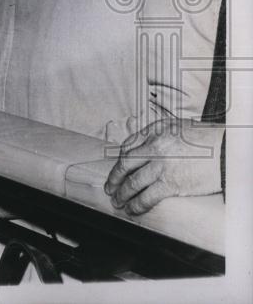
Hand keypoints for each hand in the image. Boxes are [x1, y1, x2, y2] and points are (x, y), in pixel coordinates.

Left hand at [104, 118, 223, 214]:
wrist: (226, 150)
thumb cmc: (206, 138)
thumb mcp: (176, 127)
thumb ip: (157, 135)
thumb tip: (143, 146)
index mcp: (153, 132)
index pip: (128, 147)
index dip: (119, 161)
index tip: (117, 170)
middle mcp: (153, 147)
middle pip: (124, 165)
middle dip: (114, 179)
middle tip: (109, 188)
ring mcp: (160, 166)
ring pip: (132, 183)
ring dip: (122, 195)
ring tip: (118, 202)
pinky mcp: (171, 183)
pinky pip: (147, 196)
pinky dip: (137, 205)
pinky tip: (132, 210)